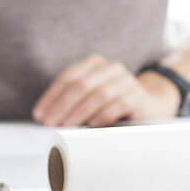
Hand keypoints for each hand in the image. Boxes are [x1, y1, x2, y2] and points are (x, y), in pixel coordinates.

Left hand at [32, 56, 178, 126]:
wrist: (150, 107)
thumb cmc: (113, 105)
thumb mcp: (92, 99)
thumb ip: (73, 102)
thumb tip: (46, 118)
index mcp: (95, 64)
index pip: (68, 77)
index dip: (51, 96)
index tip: (39, 115)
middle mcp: (111, 68)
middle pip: (81, 84)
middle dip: (62, 105)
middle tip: (50, 123)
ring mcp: (126, 80)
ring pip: (99, 93)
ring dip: (80, 111)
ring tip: (67, 126)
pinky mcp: (137, 96)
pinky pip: (118, 104)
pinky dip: (103, 115)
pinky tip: (92, 125)